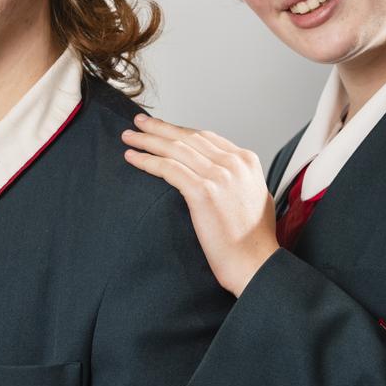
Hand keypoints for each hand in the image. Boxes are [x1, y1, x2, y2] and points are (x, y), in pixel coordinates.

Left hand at [121, 113, 278, 296]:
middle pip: (187, 137)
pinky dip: (147, 161)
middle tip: (138, 122)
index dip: (178, 129)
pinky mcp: (203, 192)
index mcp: (246, 160)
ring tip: (128, 137)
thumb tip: (221, 172)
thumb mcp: (254, 195)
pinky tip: (132, 158)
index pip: (204, 136)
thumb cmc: (254, 239)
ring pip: (174, 149)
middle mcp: (233, 163)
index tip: (160, 127)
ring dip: (147, 141)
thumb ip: (237, 178)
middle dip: (159, 128)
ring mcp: (219, 176)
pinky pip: (167, 168)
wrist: (256, 264)